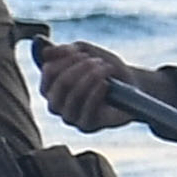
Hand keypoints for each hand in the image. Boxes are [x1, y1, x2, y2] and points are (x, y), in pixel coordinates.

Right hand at [37, 37, 157, 130]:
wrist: (132, 85)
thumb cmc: (104, 68)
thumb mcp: (85, 52)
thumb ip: (64, 50)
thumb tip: (45, 50)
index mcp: (50, 85)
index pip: (49, 71)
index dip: (67, 57)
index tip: (84, 52)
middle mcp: (55, 104)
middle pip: (61, 83)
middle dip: (80, 67)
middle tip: (97, 61)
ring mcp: (69, 117)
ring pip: (73, 96)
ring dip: (91, 78)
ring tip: (105, 69)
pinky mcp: (86, 126)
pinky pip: (86, 111)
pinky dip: (96, 94)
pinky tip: (105, 84)